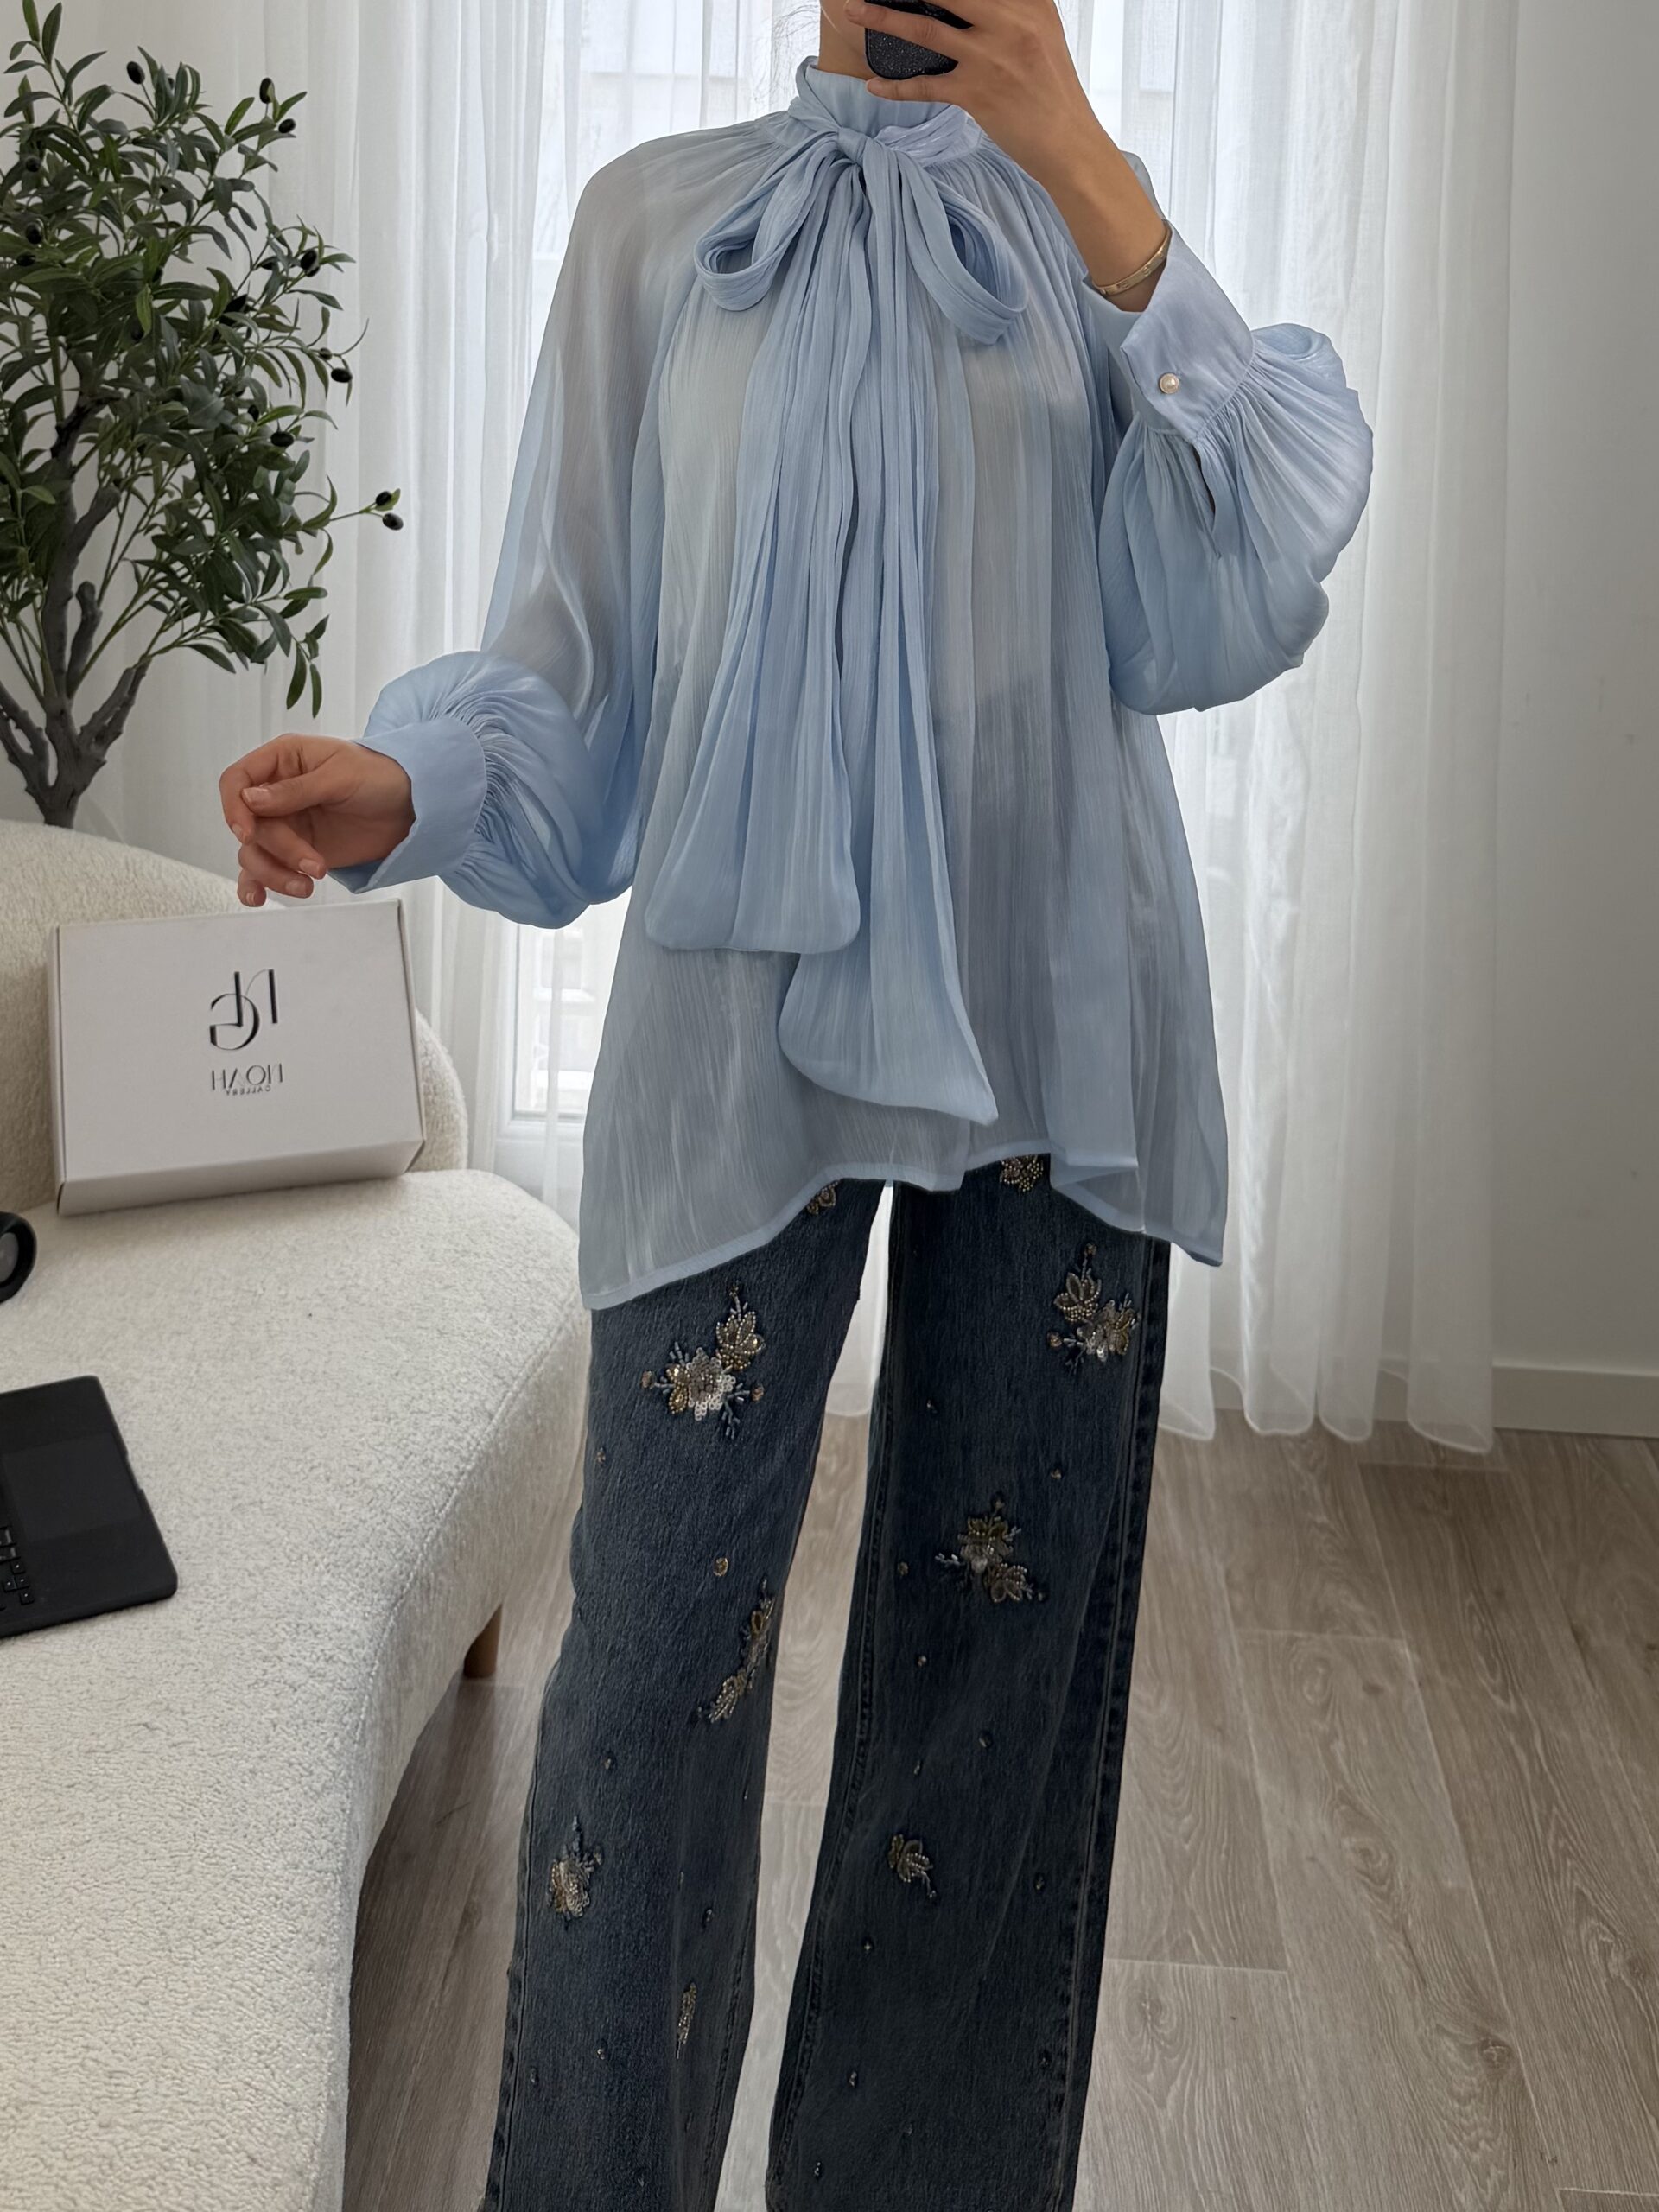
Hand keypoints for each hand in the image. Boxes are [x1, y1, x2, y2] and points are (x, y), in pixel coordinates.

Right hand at [218, 734, 414, 906]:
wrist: (412, 808)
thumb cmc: (380, 777)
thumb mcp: (341, 775)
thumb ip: (295, 790)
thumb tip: (250, 800)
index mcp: (282, 760)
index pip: (237, 780)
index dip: (234, 807)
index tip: (247, 833)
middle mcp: (276, 792)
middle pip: (249, 825)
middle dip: (278, 849)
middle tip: (315, 864)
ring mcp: (286, 824)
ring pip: (255, 852)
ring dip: (274, 873)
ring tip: (307, 886)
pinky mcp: (296, 851)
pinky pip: (266, 868)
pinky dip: (261, 884)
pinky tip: (259, 899)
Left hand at [841, 0, 1167, 302]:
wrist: (1068, 142)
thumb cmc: (1052, 89)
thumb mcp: (1041, 31)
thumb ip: (1010, 8)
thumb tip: (964, 3)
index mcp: (1028, 2)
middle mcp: (1009, 22)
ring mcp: (990, 58)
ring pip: (925, 30)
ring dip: (883, 19)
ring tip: (855, 10)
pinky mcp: (976, 94)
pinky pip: (926, 85)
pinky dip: (897, 86)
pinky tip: (874, 84)